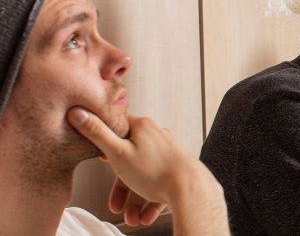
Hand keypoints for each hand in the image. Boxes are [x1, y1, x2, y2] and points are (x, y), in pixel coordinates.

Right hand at [66, 107, 219, 224]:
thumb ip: (97, 134)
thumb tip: (78, 112)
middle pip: (130, 160)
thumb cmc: (154, 170)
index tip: (102, 157)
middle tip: (116, 205)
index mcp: (143, 127)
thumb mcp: (117, 152)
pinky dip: (151, 201)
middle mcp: (158, 137)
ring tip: (133, 218)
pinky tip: (145, 217)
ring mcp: (169, 154)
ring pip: (145, 177)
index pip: (119, 128)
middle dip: (121, 187)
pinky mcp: (178, 169)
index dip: (106, 142)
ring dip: (136, 201)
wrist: (191, 188)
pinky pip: (160, 185)